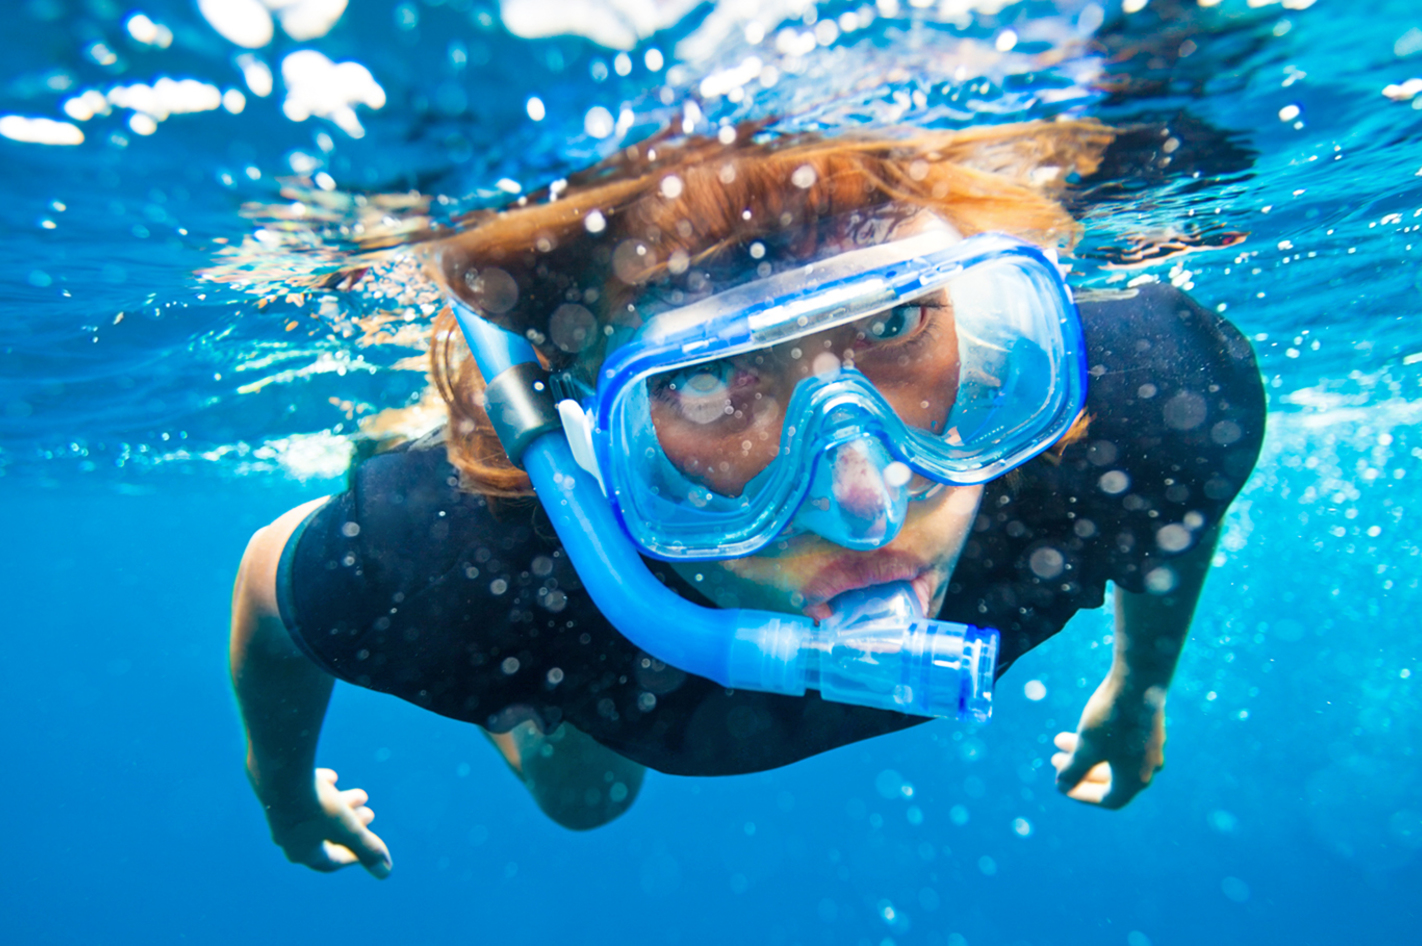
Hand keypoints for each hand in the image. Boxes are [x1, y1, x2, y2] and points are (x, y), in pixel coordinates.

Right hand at [260, 768, 391, 877]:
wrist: (280, 772)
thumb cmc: (316, 805)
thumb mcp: (348, 827)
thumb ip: (367, 848)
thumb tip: (386, 873)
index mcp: (302, 853)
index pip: (332, 862)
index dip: (354, 856)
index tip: (371, 848)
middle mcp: (288, 838)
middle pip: (326, 836)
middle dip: (352, 827)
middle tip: (370, 814)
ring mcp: (280, 816)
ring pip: (316, 815)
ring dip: (341, 806)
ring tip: (361, 795)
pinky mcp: (276, 794)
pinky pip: (301, 795)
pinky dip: (320, 789)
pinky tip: (332, 778)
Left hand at [1051, 674, 1166, 809]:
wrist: (1140, 679)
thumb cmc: (1111, 718)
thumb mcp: (1087, 747)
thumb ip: (1074, 771)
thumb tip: (1062, 787)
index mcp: (1136, 779)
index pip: (1108, 799)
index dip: (1082, 794)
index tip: (1062, 784)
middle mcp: (1148, 767)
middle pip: (1110, 778)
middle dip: (1079, 770)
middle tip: (1055, 759)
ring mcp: (1150, 747)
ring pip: (1113, 757)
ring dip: (1084, 752)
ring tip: (1058, 739)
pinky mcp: (1148, 727)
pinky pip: (1121, 742)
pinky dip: (1100, 740)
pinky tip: (1082, 726)